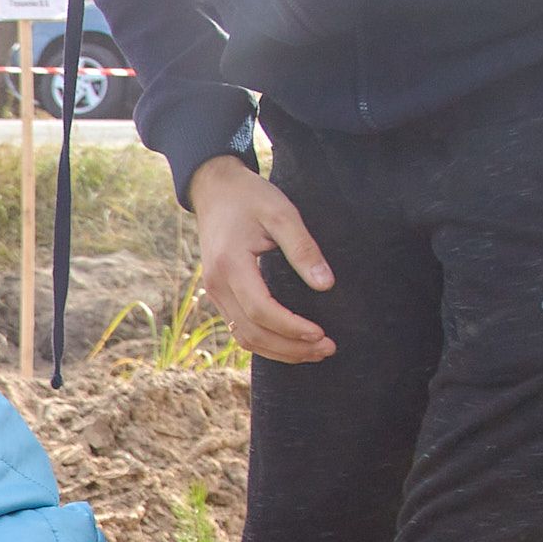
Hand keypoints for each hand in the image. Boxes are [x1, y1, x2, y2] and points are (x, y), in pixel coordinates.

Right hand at [189, 155, 334, 363]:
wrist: (214, 189)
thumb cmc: (250, 197)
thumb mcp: (282, 213)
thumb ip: (303, 248)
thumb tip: (326, 286)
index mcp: (230, 265)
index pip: (261, 310)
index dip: (292, 327)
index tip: (321, 333)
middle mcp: (216, 285)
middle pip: (251, 332)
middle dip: (290, 347)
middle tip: (327, 349)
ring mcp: (214, 292)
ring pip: (243, 336)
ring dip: (278, 350)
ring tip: (313, 352)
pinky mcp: (219, 293)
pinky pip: (239, 328)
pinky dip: (265, 342)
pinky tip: (290, 343)